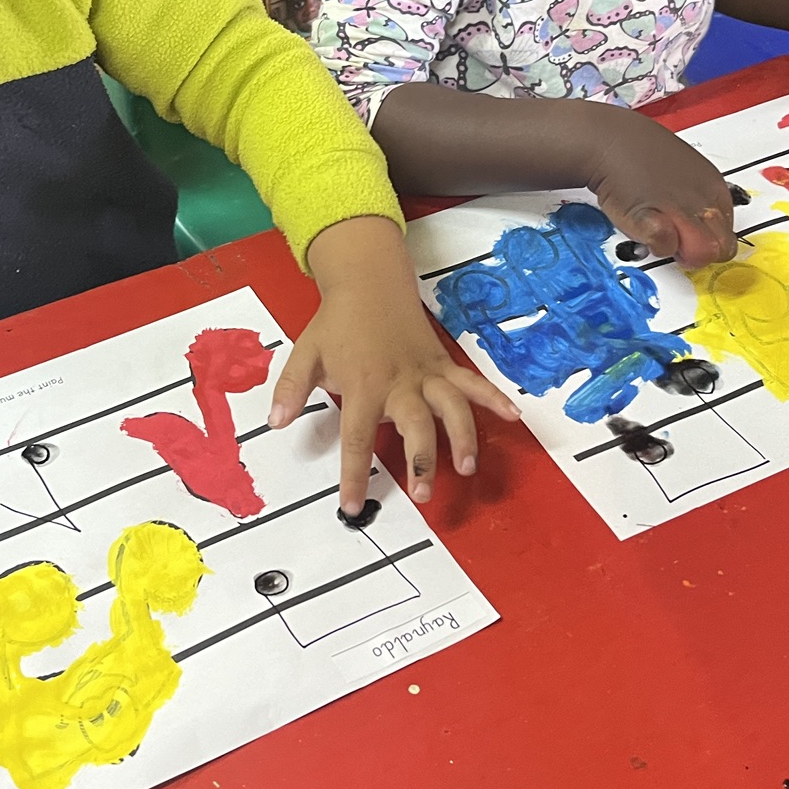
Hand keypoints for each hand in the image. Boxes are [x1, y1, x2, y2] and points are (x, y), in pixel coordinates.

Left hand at [272, 215, 519, 511]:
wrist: (370, 282)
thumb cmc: (338, 322)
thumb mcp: (306, 353)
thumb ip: (292, 388)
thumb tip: (276, 421)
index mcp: (364, 385)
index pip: (358, 438)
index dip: (356, 475)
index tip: (354, 505)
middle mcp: (400, 383)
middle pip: (416, 426)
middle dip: (422, 461)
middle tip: (424, 494)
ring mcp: (426, 374)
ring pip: (452, 407)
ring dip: (463, 436)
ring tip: (468, 467)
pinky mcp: (442, 365)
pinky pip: (471, 383)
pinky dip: (494, 398)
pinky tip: (513, 416)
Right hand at [587, 107, 736, 269]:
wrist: (608, 140)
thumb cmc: (639, 151)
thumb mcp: (684, 166)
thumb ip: (698, 194)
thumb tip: (700, 218)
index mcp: (714, 187)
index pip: (729, 232)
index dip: (708, 238)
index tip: (689, 231)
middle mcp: (704, 203)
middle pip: (721, 248)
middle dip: (701, 250)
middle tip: (675, 236)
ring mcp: (682, 214)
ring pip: (700, 253)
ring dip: (678, 248)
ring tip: (656, 225)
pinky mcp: (656, 225)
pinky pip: (666, 247)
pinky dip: (654, 244)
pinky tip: (642, 224)